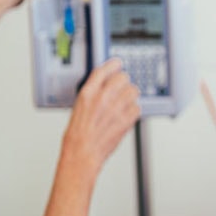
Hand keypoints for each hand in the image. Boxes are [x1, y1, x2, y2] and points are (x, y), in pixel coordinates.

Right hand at [60, 58, 139, 175]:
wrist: (82, 151)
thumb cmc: (78, 133)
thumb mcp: (80, 106)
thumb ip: (94, 93)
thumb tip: (106, 85)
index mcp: (88, 92)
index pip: (105, 70)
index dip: (114, 65)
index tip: (118, 64)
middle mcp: (103, 97)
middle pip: (123, 77)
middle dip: (123, 83)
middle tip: (121, 90)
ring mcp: (116, 108)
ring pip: (133, 91)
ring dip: (130, 96)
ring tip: (123, 104)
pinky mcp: (126, 120)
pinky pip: (137, 108)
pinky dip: (133, 111)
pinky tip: (125, 115)